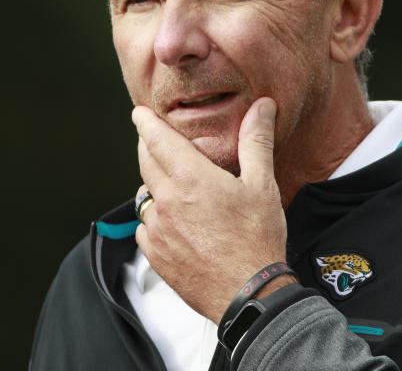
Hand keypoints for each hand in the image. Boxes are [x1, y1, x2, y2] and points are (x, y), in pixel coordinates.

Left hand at [132, 97, 294, 322]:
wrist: (249, 294)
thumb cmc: (257, 241)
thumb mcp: (262, 185)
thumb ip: (256, 141)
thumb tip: (262, 108)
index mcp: (190, 179)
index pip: (157, 140)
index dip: (146, 123)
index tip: (139, 113)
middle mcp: (167, 202)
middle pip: (145, 163)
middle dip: (148, 147)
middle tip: (154, 140)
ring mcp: (158, 230)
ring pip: (145, 195)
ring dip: (154, 184)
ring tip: (172, 183)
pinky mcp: (155, 254)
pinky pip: (145, 226)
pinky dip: (155, 217)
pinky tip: (174, 220)